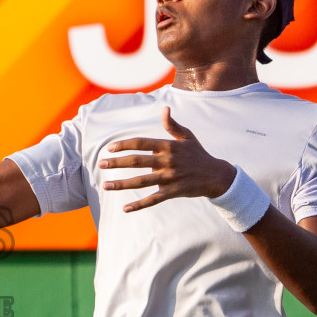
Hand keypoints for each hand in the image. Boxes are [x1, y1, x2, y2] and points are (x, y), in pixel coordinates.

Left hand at [98, 107, 236, 211]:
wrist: (217, 176)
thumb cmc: (199, 154)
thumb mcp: (187, 137)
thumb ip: (173, 125)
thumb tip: (164, 109)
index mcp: (168, 146)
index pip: (141, 143)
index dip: (124, 145)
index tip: (109, 148)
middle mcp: (167, 161)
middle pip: (137, 162)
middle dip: (117, 163)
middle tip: (100, 164)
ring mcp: (170, 178)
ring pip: (141, 181)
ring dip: (122, 184)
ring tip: (105, 185)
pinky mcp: (173, 192)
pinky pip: (153, 199)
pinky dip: (139, 205)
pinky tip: (125, 208)